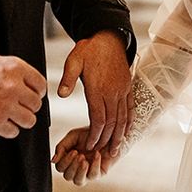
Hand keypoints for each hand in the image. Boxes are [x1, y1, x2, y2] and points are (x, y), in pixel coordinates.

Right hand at [0, 54, 46, 137]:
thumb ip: (17, 71)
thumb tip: (30, 82)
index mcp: (16, 69)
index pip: (41, 84)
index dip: (38, 91)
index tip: (35, 94)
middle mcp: (14, 87)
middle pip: (36, 104)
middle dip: (30, 106)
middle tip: (23, 106)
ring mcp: (5, 106)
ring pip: (29, 120)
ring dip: (23, 119)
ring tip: (17, 117)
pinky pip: (13, 132)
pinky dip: (10, 130)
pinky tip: (5, 124)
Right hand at [52, 127, 119, 184]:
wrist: (109, 130)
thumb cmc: (90, 133)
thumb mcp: (73, 135)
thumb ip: (62, 146)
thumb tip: (53, 160)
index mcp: (69, 159)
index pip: (60, 167)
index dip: (64, 161)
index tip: (72, 151)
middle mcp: (77, 167)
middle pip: (67, 176)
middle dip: (72, 165)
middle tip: (78, 154)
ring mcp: (87, 171)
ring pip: (78, 181)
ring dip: (79, 170)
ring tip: (84, 159)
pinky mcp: (99, 172)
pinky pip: (93, 175)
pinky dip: (94, 165)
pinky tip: (96, 155)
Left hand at [57, 30, 132, 154]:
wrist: (109, 37)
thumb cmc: (89, 49)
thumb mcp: (74, 60)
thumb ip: (67, 78)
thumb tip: (61, 95)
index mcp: (98, 88)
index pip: (99, 119)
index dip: (94, 135)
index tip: (89, 146)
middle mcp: (112, 92)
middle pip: (111, 123)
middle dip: (105, 140)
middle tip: (100, 154)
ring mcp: (122, 90)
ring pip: (122, 118)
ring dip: (119, 135)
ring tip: (115, 150)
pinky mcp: (127, 87)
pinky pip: (130, 108)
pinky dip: (129, 121)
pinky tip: (127, 131)